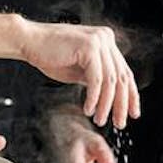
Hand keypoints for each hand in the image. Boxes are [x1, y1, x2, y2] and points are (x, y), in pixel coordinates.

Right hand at [0, 14, 139, 128]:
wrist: (28, 42)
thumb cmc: (50, 56)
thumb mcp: (80, 69)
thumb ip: (97, 78)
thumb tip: (112, 96)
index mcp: (107, 41)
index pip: (125, 72)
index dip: (131, 95)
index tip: (133, 114)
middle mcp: (106, 38)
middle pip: (122, 77)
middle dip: (122, 104)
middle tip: (119, 123)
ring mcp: (99, 41)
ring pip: (110, 81)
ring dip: (106, 105)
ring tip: (100, 119)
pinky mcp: (88, 47)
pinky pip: (96, 79)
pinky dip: (94, 98)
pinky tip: (88, 109)